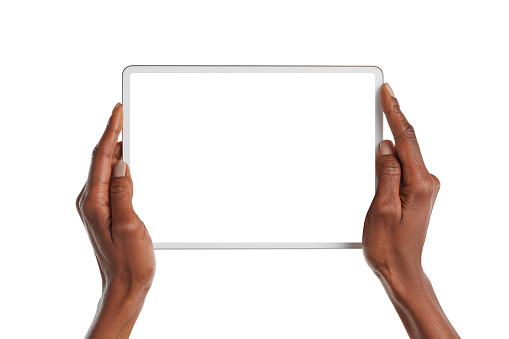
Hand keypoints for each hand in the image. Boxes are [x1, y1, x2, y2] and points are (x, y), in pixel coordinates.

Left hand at [76, 103, 154, 338]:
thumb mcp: (129, 225)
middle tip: (125, 113)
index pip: (101, 157)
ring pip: (106, 168)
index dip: (110, 131)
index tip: (118, 110)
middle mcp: (90, 201)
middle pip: (101, 159)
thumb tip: (123, 162)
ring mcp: (97, 205)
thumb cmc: (129, 262)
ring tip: (129, 130)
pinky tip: (130, 160)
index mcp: (93, 202)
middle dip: (113, 134)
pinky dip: (121, 165)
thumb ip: (123, 192)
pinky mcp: (106, 210)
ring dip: (117, 148)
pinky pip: (112, 180)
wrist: (125, 286)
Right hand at [363, 83, 458, 337]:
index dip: (395, 113)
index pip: (406, 139)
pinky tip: (384, 149)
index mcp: (419, 184)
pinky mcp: (417, 193)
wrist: (402, 270)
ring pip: (405, 154)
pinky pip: (404, 166)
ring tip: (381, 116)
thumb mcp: (381, 208)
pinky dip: (393, 154)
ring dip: (392, 136)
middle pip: (408, 142)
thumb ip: (385, 174)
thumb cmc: (389, 246)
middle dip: (394, 118)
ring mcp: (423, 188)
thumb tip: (386, 147)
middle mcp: (427, 183)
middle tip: (384, 95)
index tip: (388, 92)